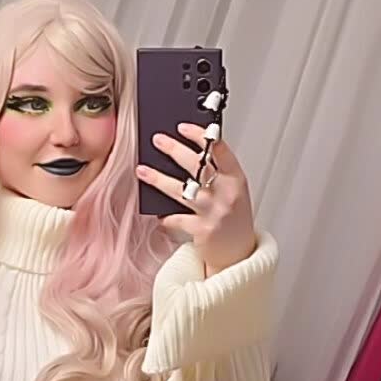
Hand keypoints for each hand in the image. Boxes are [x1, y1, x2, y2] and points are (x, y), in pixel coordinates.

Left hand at [136, 123, 256, 275]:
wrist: (238, 253)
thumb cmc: (232, 219)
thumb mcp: (232, 192)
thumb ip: (216, 174)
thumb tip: (185, 153)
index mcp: (236, 179)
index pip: (220, 150)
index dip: (200, 136)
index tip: (183, 127)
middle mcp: (227, 193)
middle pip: (198, 165)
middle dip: (174, 150)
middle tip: (158, 141)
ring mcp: (214, 212)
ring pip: (181, 190)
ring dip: (158, 179)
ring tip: (142, 170)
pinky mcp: (202, 230)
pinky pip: (176, 219)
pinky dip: (165, 217)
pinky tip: (158, 214)